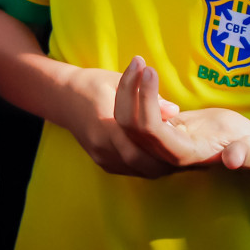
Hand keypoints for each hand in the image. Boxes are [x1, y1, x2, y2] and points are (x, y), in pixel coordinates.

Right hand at [61, 66, 175, 176]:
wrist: (63, 97)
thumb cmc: (93, 83)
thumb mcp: (118, 80)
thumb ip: (145, 96)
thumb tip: (174, 111)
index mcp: (104, 121)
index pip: (138, 136)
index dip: (162, 135)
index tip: (181, 127)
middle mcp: (101, 144)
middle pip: (139, 161)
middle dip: (164, 158)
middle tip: (185, 149)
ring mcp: (100, 156)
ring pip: (136, 169)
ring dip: (158, 164)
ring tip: (177, 152)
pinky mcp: (102, 162)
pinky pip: (128, 169)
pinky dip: (146, 164)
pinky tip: (158, 155)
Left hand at [117, 56, 249, 170]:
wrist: (240, 144)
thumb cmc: (246, 143)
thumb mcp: (249, 147)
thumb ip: (242, 154)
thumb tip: (234, 160)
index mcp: (182, 155)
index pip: (150, 129)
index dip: (145, 100)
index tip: (151, 70)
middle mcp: (162, 154)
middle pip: (129, 126)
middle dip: (129, 91)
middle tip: (139, 60)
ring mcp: (155, 144)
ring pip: (124, 120)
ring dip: (126, 89)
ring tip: (138, 61)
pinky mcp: (154, 132)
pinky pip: (130, 115)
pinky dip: (128, 93)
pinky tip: (137, 73)